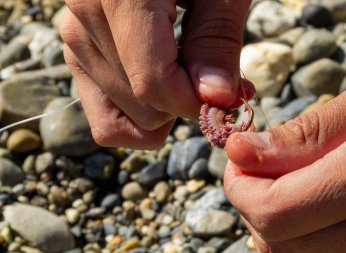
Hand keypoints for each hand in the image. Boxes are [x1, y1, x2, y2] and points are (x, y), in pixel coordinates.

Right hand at [60, 0, 252, 148]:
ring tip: (186, 71)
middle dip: (185, 102)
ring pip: (125, 116)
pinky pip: (105, 117)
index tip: (228, 99)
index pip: (152, 82)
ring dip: (164, 108)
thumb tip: (216, 99)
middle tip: (212, 76)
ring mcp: (77, 42)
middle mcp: (84, 21)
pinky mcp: (80, 56)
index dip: (196, 102)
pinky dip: (138, 114)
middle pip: (143, 106)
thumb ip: (217, 39)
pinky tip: (162, 89)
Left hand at [224, 70, 345, 251]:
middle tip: (260, 168)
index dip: (240, 187)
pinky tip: (318, 202)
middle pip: (279, 246)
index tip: (239, 157)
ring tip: (293, 181)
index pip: (272, 213)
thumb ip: (307, 134)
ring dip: (278, 223)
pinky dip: (307, 235)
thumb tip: (240, 153)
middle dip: (254, 205)